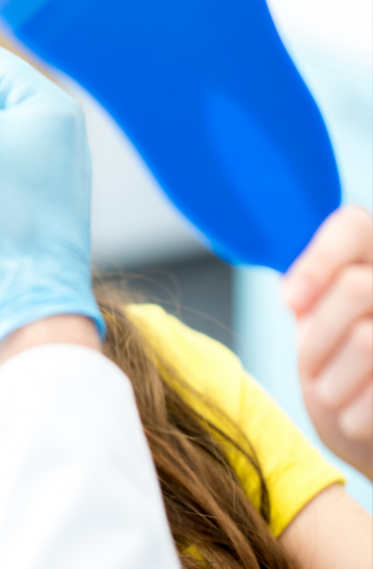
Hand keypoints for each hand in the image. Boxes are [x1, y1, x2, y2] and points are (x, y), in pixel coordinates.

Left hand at [283, 205, 371, 479]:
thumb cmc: (338, 366)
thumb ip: (308, 295)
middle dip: (319, 336)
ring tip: (329, 393)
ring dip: (333, 378)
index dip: (318, 262)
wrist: (371, 424)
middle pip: (357, 287)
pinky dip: (356, 412)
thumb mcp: (318, 324)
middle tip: (310, 366)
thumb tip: (286, 283)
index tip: (287, 302)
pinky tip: (352, 418)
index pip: (352, 226)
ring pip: (366, 339)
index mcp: (371, 253)